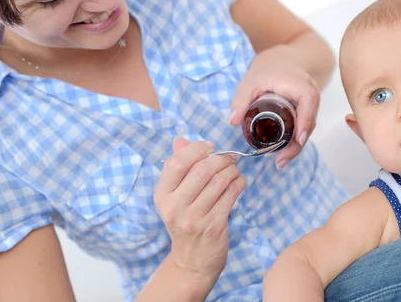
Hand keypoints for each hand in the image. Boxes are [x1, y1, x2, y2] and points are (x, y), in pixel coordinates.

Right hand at [154, 138, 246, 281]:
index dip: (196, 149)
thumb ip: (178, 167)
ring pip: (220, 181)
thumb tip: (181, 139)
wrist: (192, 261)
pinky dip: (239, 183)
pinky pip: (231, 195)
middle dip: (221, 159)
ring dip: (232, 170)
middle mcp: (174, 207)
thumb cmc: (186, 221)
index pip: (176, 163)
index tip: (210, 146)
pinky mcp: (214, 226)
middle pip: (202, 170)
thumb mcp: (175, 196)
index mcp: (162, 196)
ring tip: (234, 170)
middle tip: (229, 158)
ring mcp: (194, 218)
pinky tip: (238, 182)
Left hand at [229, 48, 320, 167]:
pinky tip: (284, 153)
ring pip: (308, 127)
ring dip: (297, 146)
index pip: (308, 102)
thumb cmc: (268, 68)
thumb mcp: (251, 81)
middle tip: (281, 161)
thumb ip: (241, 99)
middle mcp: (310, 93)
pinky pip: (305, 126)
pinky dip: (296, 140)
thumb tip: (232, 121)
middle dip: (297, 144)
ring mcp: (311, 103)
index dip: (305, 120)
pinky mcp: (308, 110)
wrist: (283, 60)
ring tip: (281, 161)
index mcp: (299, 84)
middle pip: (309, 121)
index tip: (298, 139)